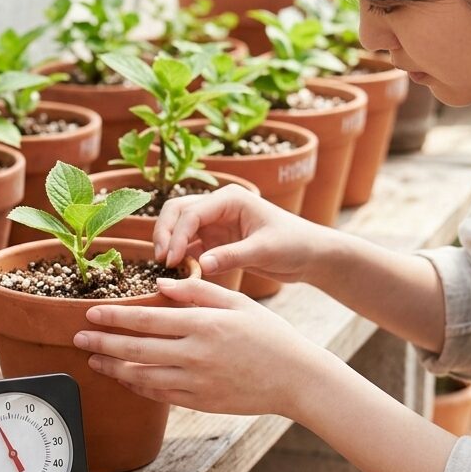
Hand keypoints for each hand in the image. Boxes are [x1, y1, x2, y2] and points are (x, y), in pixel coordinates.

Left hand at [72, 276, 321, 416]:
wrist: (296, 378)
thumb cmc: (268, 335)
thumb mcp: (237, 302)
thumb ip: (197, 291)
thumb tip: (160, 285)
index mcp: (203, 324)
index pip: (146, 319)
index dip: (114, 317)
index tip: (91, 314)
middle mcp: (195, 354)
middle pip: (135, 350)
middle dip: (101, 344)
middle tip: (77, 339)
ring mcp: (196, 381)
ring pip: (142, 376)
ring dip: (113, 369)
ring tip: (93, 362)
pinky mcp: (200, 402)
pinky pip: (160, 395)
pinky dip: (138, 387)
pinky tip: (125, 379)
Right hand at [153, 184, 330, 284]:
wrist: (310, 255)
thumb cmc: (294, 244)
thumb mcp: (264, 250)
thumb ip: (232, 257)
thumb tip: (200, 265)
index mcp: (230, 198)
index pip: (191, 212)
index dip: (176, 235)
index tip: (170, 260)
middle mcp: (219, 206)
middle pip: (177, 211)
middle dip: (164, 233)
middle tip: (161, 261)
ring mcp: (215, 222)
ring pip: (178, 227)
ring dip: (169, 244)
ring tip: (167, 268)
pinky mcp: (215, 240)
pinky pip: (189, 244)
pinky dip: (181, 256)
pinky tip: (180, 272)